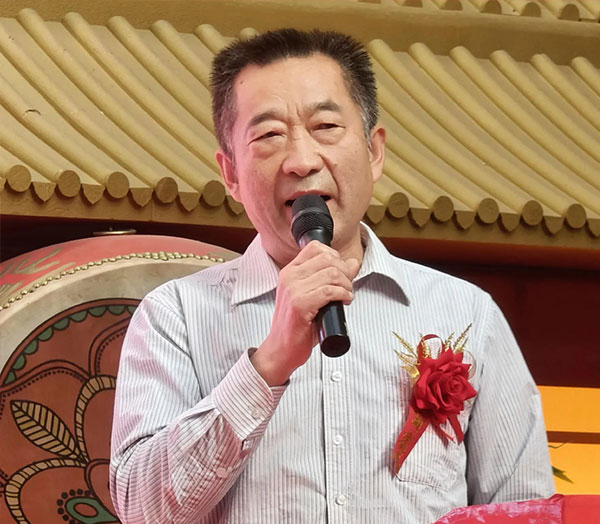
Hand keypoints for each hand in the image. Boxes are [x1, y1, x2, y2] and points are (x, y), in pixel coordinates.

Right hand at [251, 241, 359, 385]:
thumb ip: (330, 278)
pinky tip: (344, 301)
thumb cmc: (297, 326)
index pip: (316, 248)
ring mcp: (293, 290)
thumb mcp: (313, 296)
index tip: (341, 272)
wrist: (280, 350)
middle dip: (345, 272)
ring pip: (332, 273)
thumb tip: (352, 263)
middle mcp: (289, 277)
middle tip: (347, 287)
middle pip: (328, 258)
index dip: (336, 257)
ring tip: (347, 295)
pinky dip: (343, 295)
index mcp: (290, 271)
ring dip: (347, 285)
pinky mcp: (299, 304)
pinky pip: (330, 291)